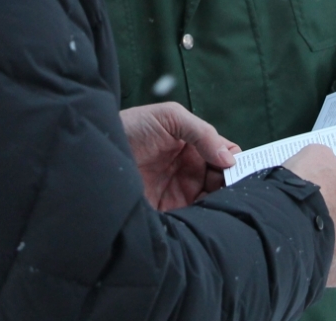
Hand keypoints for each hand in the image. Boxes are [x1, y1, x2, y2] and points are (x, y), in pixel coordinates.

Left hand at [120, 102, 239, 211]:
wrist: (98, 152)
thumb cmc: (132, 127)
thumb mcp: (170, 117)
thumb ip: (202, 132)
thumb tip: (230, 160)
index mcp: (195, 146)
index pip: (226, 155)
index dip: (235, 162)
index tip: (237, 171)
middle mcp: (191, 170)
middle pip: (224, 181)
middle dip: (233, 185)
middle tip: (233, 190)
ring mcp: (181, 192)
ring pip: (213, 201)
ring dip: (221, 203)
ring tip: (222, 203)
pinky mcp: (170, 212)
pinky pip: (195, 218)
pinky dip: (205, 219)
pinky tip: (206, 215)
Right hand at [283, 144, 335, 287]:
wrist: (289, 225)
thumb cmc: (309, 183)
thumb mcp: (318, 154)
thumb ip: (330, 161)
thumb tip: (331, 168)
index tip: (330, 180)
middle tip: (318, 204)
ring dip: (334, 234)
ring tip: (307, 227)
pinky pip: (334, 259)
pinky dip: (323, 253)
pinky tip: (305, 244)